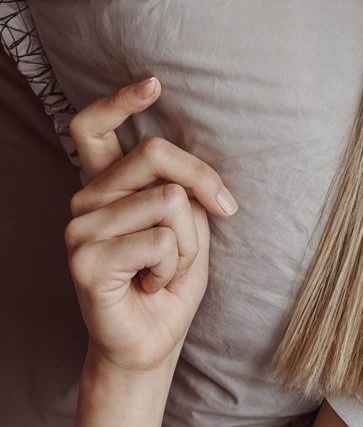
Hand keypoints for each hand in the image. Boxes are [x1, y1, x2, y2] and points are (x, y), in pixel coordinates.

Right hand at [63, 76, 239, 376]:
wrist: (151, 342)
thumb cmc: (170, 284)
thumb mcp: (189, 227)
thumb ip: (182, 191)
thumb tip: (187, 172)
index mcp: (106, 187)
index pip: (93, 128)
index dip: (121, 101)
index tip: (153, 84)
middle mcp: (85, 201)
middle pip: (157, 155)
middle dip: (204, 184)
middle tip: (219, 214)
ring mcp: (78, 229)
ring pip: (168, 203)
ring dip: (187, 243)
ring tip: (163, 268)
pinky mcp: (85, 260)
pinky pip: (161, 240)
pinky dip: (174, 266)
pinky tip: (150, 284)